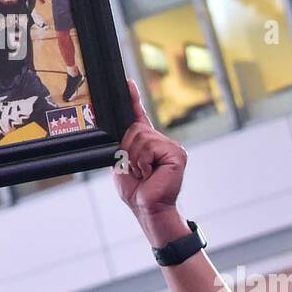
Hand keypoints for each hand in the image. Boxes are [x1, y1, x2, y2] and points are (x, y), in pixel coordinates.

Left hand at [113, 79, 187, 239]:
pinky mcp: (177, 154)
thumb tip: (114, 130)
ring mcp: (172, 147)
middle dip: (127, 151)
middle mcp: (162, 141)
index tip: (128, 82)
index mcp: (149, 142)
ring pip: (141, 139)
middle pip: (135, 130)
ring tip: (144, 174)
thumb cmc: (137, 190)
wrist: (148, 209)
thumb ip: (123, 145)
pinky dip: (144, 164)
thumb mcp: (124, 163)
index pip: (139, 116)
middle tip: (135, 170)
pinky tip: (151, 174)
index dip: (133, 99)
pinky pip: (150, 149)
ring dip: (135, 160)